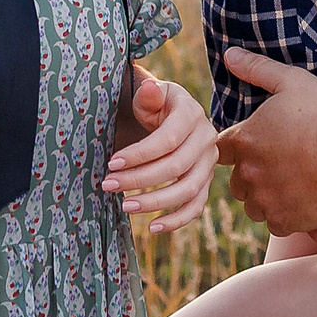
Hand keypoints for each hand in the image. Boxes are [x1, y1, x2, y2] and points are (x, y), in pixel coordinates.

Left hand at [103, 71, 217, 233]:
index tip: (112, 163)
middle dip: (139, 178)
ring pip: (187, 190)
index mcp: (192, 114)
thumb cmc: (157, 106)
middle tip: (108, 185)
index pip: (168, 139)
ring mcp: (208, 164)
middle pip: (176, 167)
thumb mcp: (151, 95)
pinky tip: (153, 227)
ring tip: (125, 205)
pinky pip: (196, 206)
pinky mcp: (205, 182)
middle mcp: (206, 139)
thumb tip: (150, 89)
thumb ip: (149, 94)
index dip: (140, 154)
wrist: (174, 115)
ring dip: (155, 202)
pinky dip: (177, 220)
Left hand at [217, 48, 316, 234]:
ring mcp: (266, 200)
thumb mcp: (292, 81)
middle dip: (251, 175)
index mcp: (245, 140)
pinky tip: (304, 201)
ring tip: (291, 185)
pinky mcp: (285, 221)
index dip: (236, 148)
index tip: (251, 148)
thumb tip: (229, 54)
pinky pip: (276, 223)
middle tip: (277, 166)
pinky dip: (286, 215)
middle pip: (237, 181)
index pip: (222, 149)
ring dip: (266, 198)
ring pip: (254, 205)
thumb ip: (257, 68)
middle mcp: (248, 173)